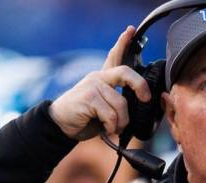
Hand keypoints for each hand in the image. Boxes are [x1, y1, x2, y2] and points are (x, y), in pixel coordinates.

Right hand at [48, 26, 151, 140]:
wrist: (60, 124)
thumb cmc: (84, 116)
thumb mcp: (103, 107)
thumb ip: (116, 101)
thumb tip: (135, 106)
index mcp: (103, 78)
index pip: (114, 56)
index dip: (123, 42)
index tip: (131, 30)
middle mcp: (98, 78)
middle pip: (125, 73)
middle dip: (140, 85)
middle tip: (144, 98)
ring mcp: (93, 85)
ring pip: (120, 103)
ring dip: (121, 122)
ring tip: (115, 127)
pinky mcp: (88, 97)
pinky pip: (111, 114)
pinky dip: (111, 126)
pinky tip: (106, 128)